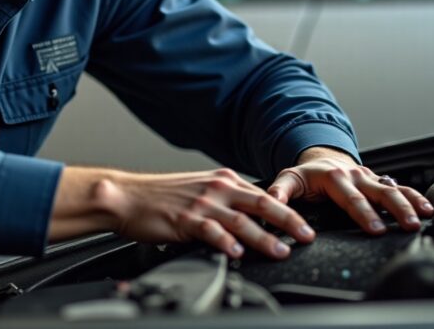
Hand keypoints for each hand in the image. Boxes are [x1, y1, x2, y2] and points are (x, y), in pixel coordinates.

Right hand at [51, 166, 314, 260]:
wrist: (126, 196)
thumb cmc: (161, 197)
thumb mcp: (199, 190)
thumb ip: (225, 201)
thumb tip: (251, 219)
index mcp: (223, 180)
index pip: (263, 194)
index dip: (287, 209)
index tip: (305, 223)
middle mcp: (216, 189)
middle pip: (262, 204)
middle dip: (289, 220)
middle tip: (307, 235)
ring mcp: (202, 204)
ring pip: (242, 221)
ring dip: (265, 237)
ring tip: (281, 250)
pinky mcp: (185, 219)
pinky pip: (211, 232)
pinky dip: (226, 242)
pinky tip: (237, 252)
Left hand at [265, 147, 433, 234]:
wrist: (322, 159)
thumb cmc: (307, 175)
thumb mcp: (289, 179)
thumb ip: (280, 191)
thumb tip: (274, 203)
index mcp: (335, 178)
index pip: (351, 199)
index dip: (363, 213)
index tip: (375, 228)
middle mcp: (356, 176)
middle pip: (379, 193)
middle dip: (394, 210)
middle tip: (407, 225)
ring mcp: (371, 178)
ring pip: (395, 189)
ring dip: (410, 203)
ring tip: (422, 218)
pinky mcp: (380, 182)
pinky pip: (402, 188)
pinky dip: (416, 197)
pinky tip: (428, 209)